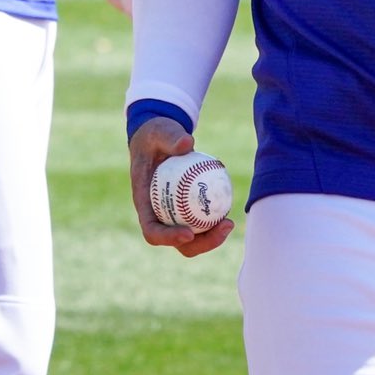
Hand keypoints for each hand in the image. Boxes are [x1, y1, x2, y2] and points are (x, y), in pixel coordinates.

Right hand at [129, 115, 233, 256]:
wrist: (159, 137)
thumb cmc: (156, 134)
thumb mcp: (160, 131)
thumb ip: (170, 137)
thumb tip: (188, 143)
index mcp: (144, 202)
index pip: (152, 230)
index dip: (168, 238)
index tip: (189, 233)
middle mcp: (158, 214)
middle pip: (177, 242)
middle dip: (201, 243)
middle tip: (222, 228)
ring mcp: (173, 214)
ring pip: (193, 237)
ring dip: (212, 237)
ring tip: (230, 223)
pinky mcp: (187, 209)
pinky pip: (201, 221)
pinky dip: (214, 221)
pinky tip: (230, 210)